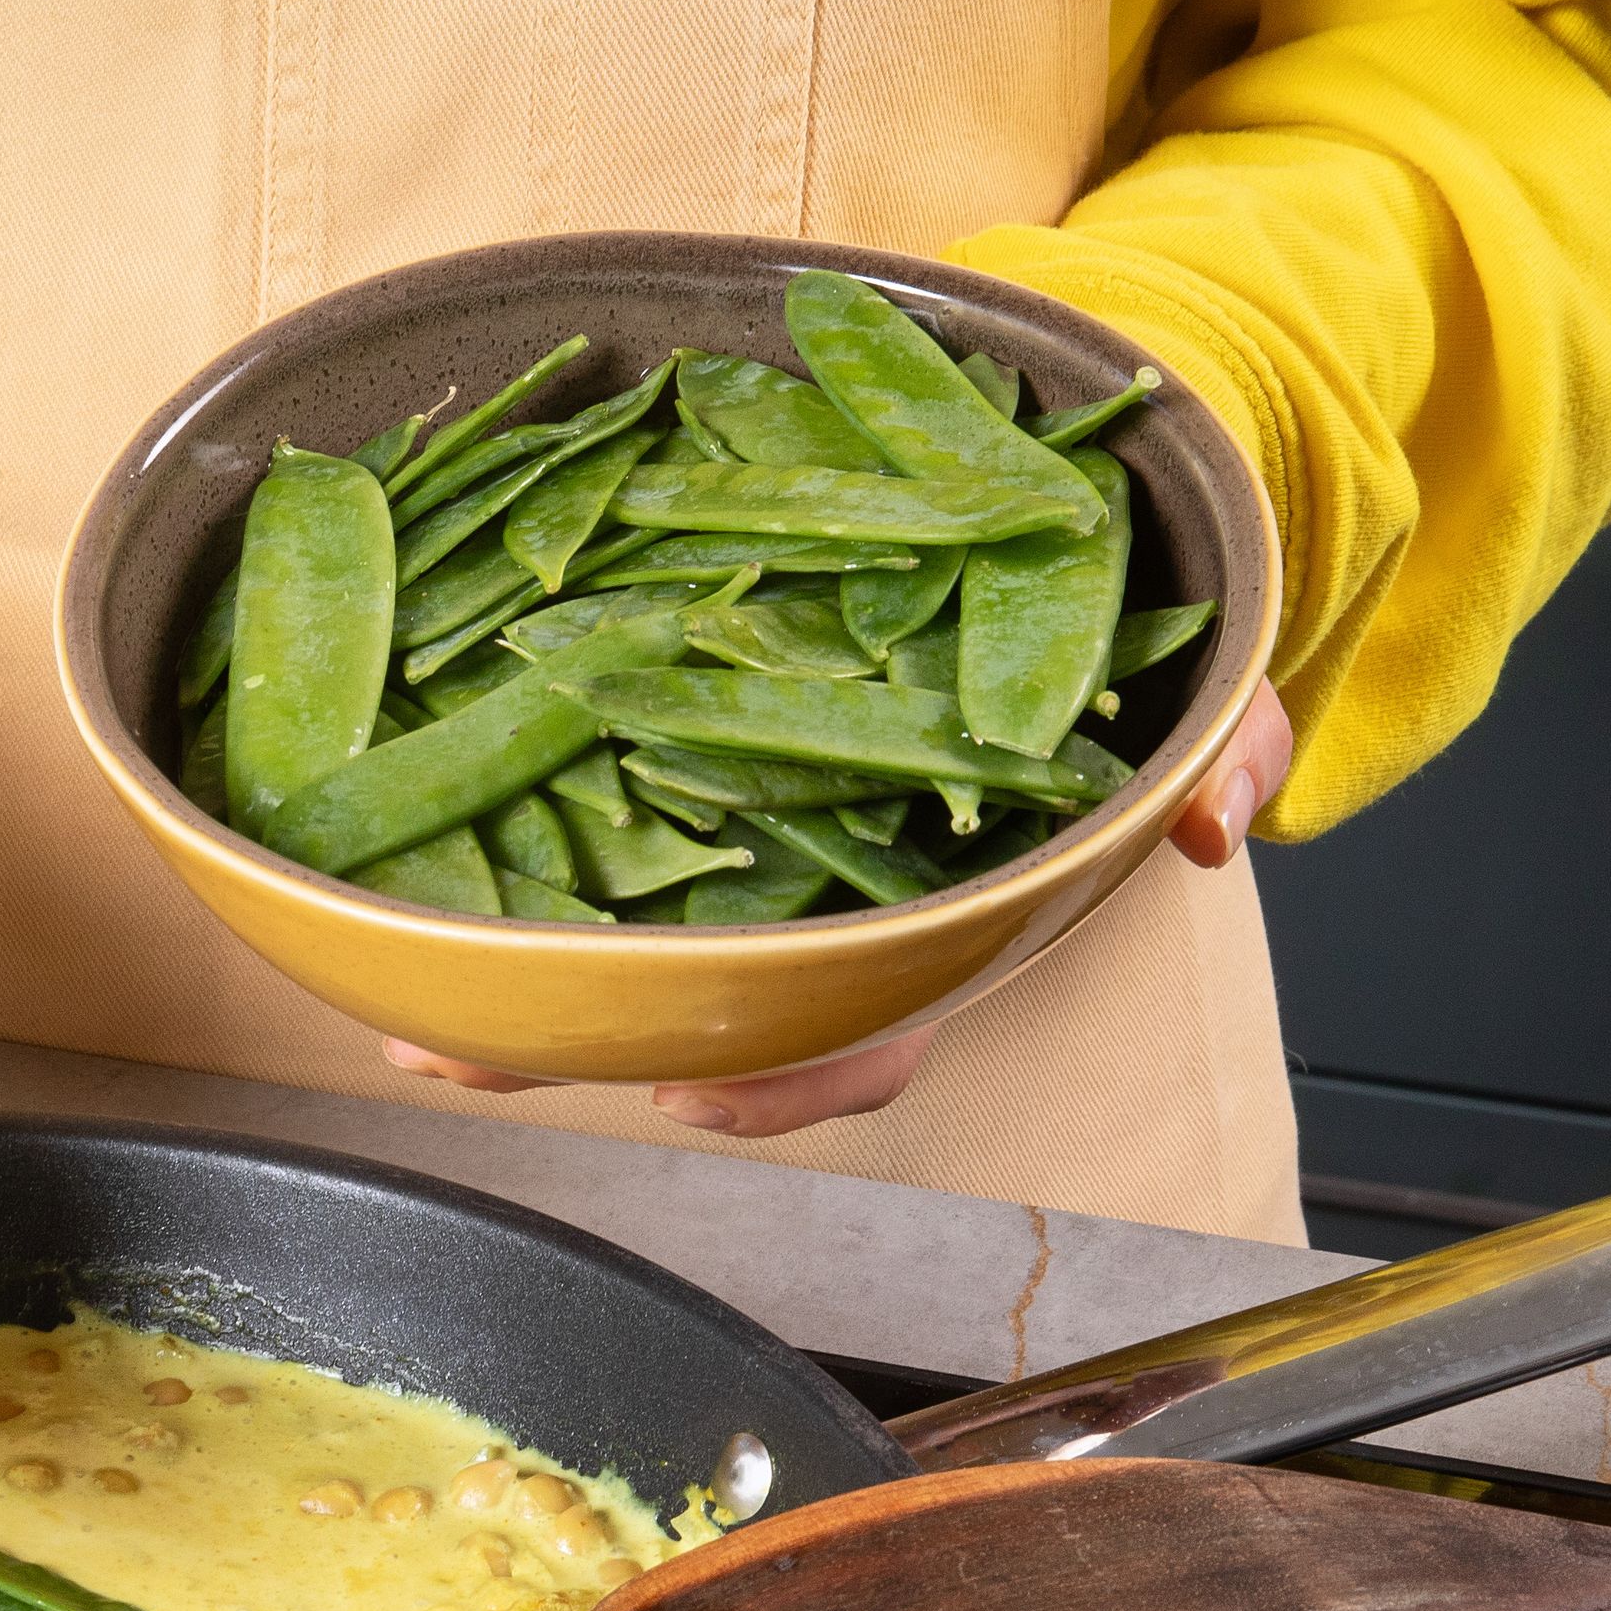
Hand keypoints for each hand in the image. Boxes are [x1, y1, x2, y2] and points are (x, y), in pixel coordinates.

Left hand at [385, 680, 1295, 1132]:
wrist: (1078, 516)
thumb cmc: (1115, 621)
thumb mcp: (1190, 688)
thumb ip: (1216, 748)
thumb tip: (1212, 814)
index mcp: (933, 907)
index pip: (865, 1025)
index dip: (783, 1079)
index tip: (694, 1094)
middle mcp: (826, 888)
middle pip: (695, 1003)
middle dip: (574, 1038)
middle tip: (458, 1048)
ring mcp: (752, 825)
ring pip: (621, 929)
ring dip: (505, 967)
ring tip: (394, 984)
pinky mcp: (685, 739)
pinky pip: (586, 802)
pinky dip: (503, 826)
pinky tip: (416, 841)